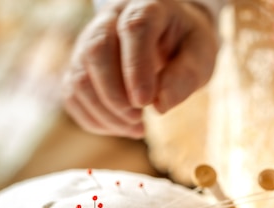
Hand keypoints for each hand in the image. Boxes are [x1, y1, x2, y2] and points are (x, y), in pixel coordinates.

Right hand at [61, 0, 218, 137]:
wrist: (168, 36)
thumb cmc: (186, 45)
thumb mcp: (200, 55)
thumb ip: (185, 76)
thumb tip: (160, 106)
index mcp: (147, 7)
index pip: (133, 29)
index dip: (136, 68)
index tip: (145, 104)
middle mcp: (110, 19)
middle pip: (96, 51)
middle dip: (114, 96)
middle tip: (139, 120)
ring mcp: (88, 41)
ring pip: (79, 77)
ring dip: (105, 113)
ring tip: (136, 129)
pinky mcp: (79, 66)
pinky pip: (72, 95)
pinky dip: (93, 119)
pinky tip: (120, 127)